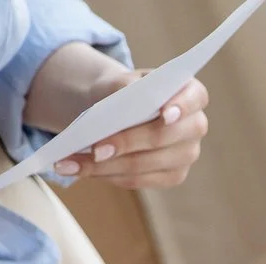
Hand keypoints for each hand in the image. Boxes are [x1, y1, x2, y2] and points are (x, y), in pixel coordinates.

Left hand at [54, 72, 210, 189]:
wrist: (118, 109)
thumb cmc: (123, 92)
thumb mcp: (121, 81)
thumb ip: (125, 87)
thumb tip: (120, 108)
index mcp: (191, 94)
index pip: (194, 98)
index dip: (181, 107)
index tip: (164, 114)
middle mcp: (196, 126)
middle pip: (163, 137)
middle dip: (127, 143)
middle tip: (95, 149)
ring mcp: (187, 154)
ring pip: (146, 164)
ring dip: (105, 166)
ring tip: (70, 163)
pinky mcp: (172, 176)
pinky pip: (138, 180)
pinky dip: (107, 176)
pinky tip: (82, 170)